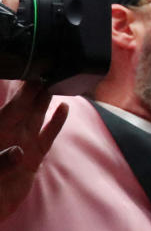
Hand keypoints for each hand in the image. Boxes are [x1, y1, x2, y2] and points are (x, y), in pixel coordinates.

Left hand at [0, 84, 68, 221]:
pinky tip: (64, 109)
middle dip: (35, 88)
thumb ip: (2, 162)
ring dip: (46, 100)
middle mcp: (10, 136)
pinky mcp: (34, 158)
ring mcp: (23, 145)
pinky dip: (56, 123)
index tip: (35, 73)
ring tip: (57, 81)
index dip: (23, 91)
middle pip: (25, 106)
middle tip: (50, 68)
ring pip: (36, 116)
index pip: (12, 107)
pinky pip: (47, 136)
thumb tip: (20, 152)